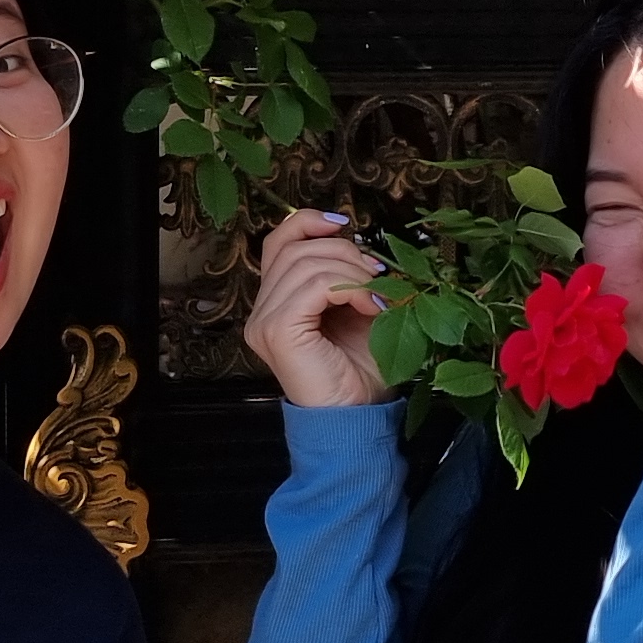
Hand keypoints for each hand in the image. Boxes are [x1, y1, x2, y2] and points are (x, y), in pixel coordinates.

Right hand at [246, 208, 391, 408]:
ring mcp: (265, 321)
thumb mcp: (355, 311)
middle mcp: (262, 310)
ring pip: (306, 263)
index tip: (344, 224)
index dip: (309, 223)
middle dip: (345, 252)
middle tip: (379, 275)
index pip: (279, 242)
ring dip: (353, 270)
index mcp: (276, 302)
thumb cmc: (359, 373)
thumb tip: (362, 246)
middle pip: (296, 248)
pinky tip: (371, 306)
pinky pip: (314, 286)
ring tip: (379, 295)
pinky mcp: (277, 330)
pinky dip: (349, 287)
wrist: (357, 419)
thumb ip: (346, 276)